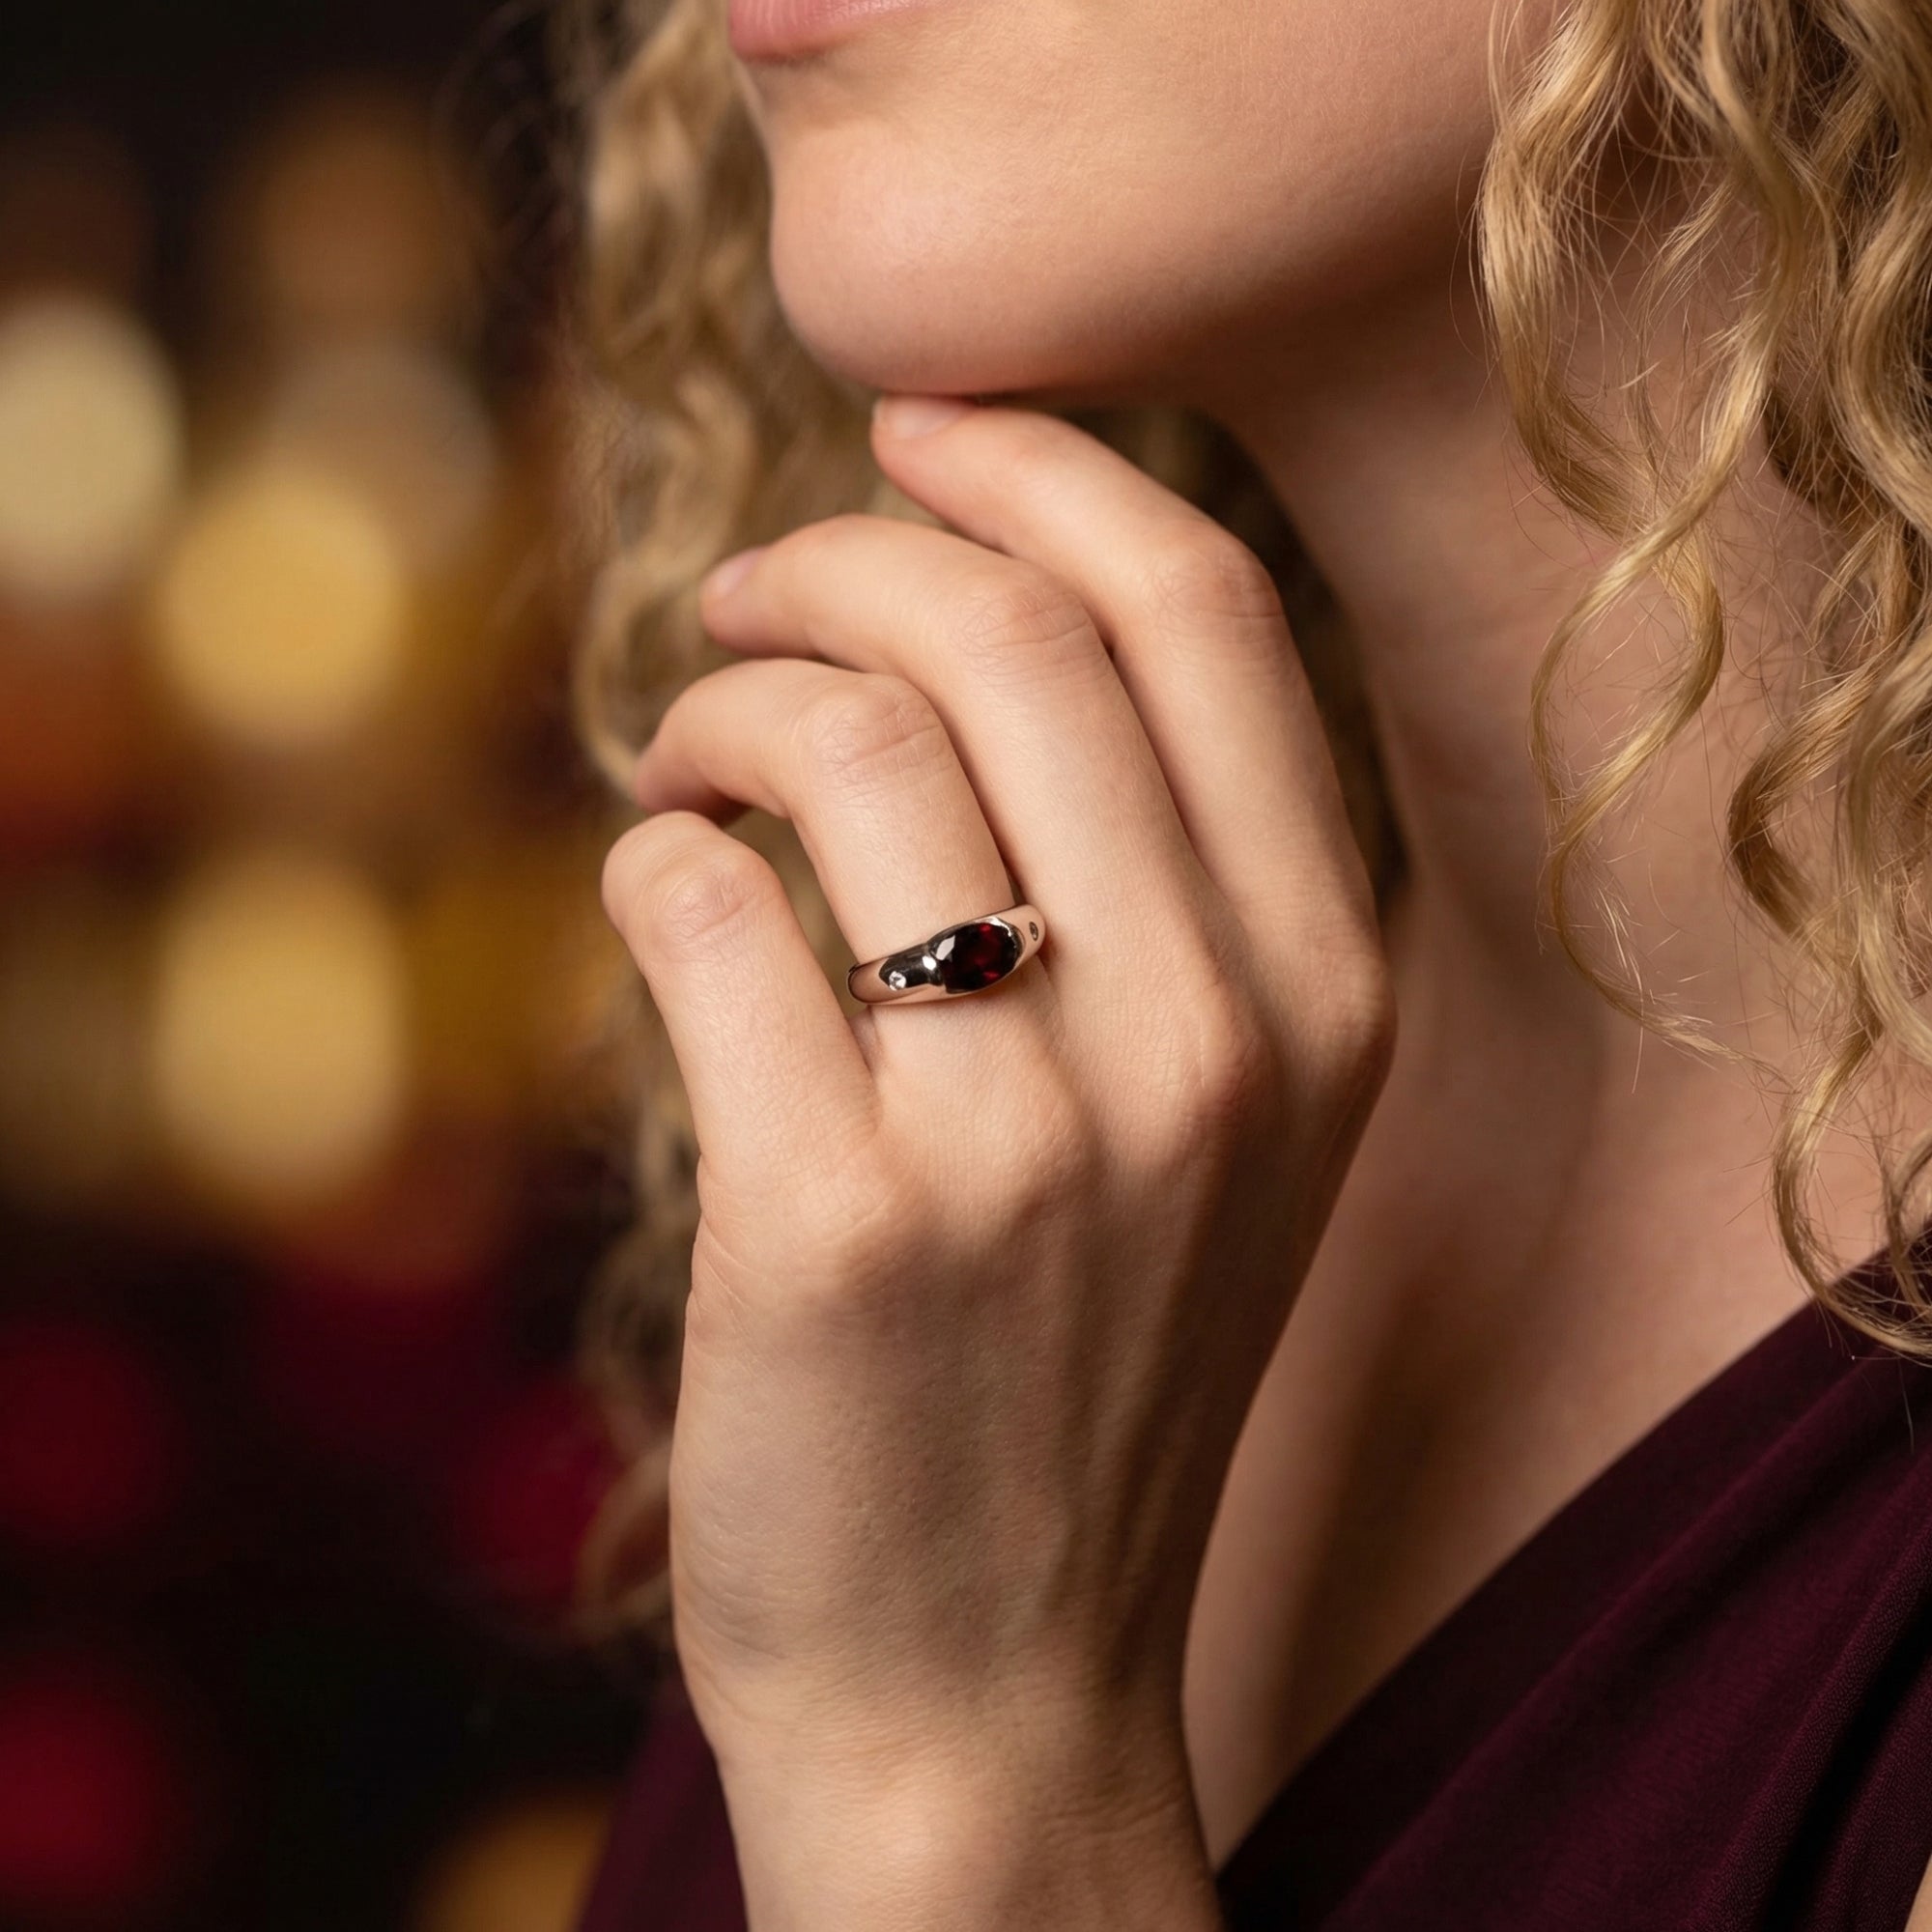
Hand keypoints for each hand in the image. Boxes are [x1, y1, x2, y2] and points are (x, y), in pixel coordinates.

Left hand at [601, 395, 1396, 1929]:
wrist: (991, 1685)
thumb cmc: (1081, 1371)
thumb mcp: (1220, 1128)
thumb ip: (1171, 888)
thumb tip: (977, 622)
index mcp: (1326, 991)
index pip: (1206, 614)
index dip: (1044, 476)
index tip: (918, 442)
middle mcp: (1214, 1042)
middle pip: (1015, 634)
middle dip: (845, 558)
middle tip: (745, 598)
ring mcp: (1032, 1139)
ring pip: (849, 746)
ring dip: (725, 701)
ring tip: (684, 753)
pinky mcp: (837, 1227)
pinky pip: (702, 908)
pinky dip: (650, 854)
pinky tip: (659, 892)